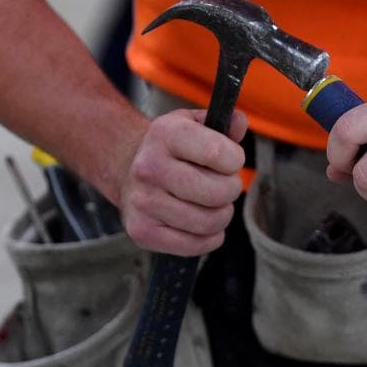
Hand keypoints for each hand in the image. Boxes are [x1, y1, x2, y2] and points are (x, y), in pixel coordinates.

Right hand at [118, 108, 247, 254]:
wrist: (127, 170)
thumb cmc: (172, 149)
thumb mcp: (193, 125)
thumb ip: (222, 123)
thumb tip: (239, 122)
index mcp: (165, 134)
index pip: (219, 154)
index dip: (235, 161)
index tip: (228, 161)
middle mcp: (149, 167)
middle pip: (218, 193)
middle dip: (230, 191)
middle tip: (221, 186)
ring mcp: (143, 202)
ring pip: (209, 222)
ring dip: (221, 216)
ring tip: (211, 204)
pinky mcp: (142, 231)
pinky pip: (195, 245)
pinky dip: (209, 238)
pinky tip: (202, 223)